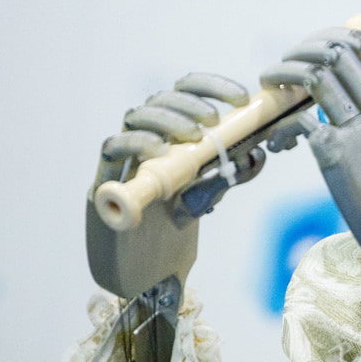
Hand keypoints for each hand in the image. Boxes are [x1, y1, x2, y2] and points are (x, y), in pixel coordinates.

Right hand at [86, 73, 257, 298]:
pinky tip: (159, 149)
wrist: (147, 274)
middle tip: (214, 119)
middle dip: (189, 102)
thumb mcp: (209, 195)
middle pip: (160, 100)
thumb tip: (257, 153)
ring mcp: (123, 158)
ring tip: (192, 136)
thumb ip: (231, 174)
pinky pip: (112, 148)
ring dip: (166, 119)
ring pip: (135, 116)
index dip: (211, 87)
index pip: (185, 93)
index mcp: (170, 133)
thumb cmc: (175, 227)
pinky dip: (135, 142)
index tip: (240, 98)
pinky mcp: (103, 180)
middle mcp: (144, 138)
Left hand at [260, 28, 360, 271]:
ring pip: (316, 77)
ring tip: (269, 83)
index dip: (333, 38)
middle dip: (303, 50)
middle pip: (337, 53)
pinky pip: (301, 121)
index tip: (314, 46)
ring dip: (285, 73)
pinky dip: (283, 124)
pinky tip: (279, 140)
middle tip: (286, 64)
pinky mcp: (339, 157)